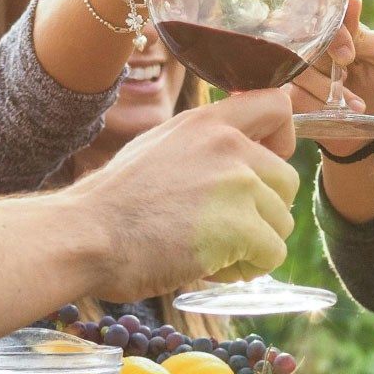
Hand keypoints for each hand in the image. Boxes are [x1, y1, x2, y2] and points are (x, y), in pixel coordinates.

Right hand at [72, 89, 299, 296]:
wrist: (86, 236)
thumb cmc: (114, 203)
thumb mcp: (160, 147)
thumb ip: (204, 144)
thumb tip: (241, 154)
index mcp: (208, 122)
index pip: (277, 104)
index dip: (282, 138)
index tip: (264, 162)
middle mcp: (229, 145)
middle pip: (288, 179)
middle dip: (264, 211)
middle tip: (224, 229)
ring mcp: (238, 184)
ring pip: (283, 222)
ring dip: (254, 244)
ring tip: (210, 250)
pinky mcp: (241, 227)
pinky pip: (273, 254)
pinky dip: (248, 269)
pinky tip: (212, 267)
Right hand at [287, 0, 373, 155]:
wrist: (370, 128)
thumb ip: (363, 32)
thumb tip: (352, 1)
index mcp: (330, 24)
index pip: (314, 4)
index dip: (326, 22)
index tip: (347, 54)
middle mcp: (305, 40)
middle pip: (300, 35)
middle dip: (329, 58)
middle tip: (349, 67)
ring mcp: (291, 66)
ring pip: (298, 69)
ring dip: (328, 88)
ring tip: (356, 103)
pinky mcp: (285, 93)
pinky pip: (295, 95)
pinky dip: (320, 105)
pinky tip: (335, 112)